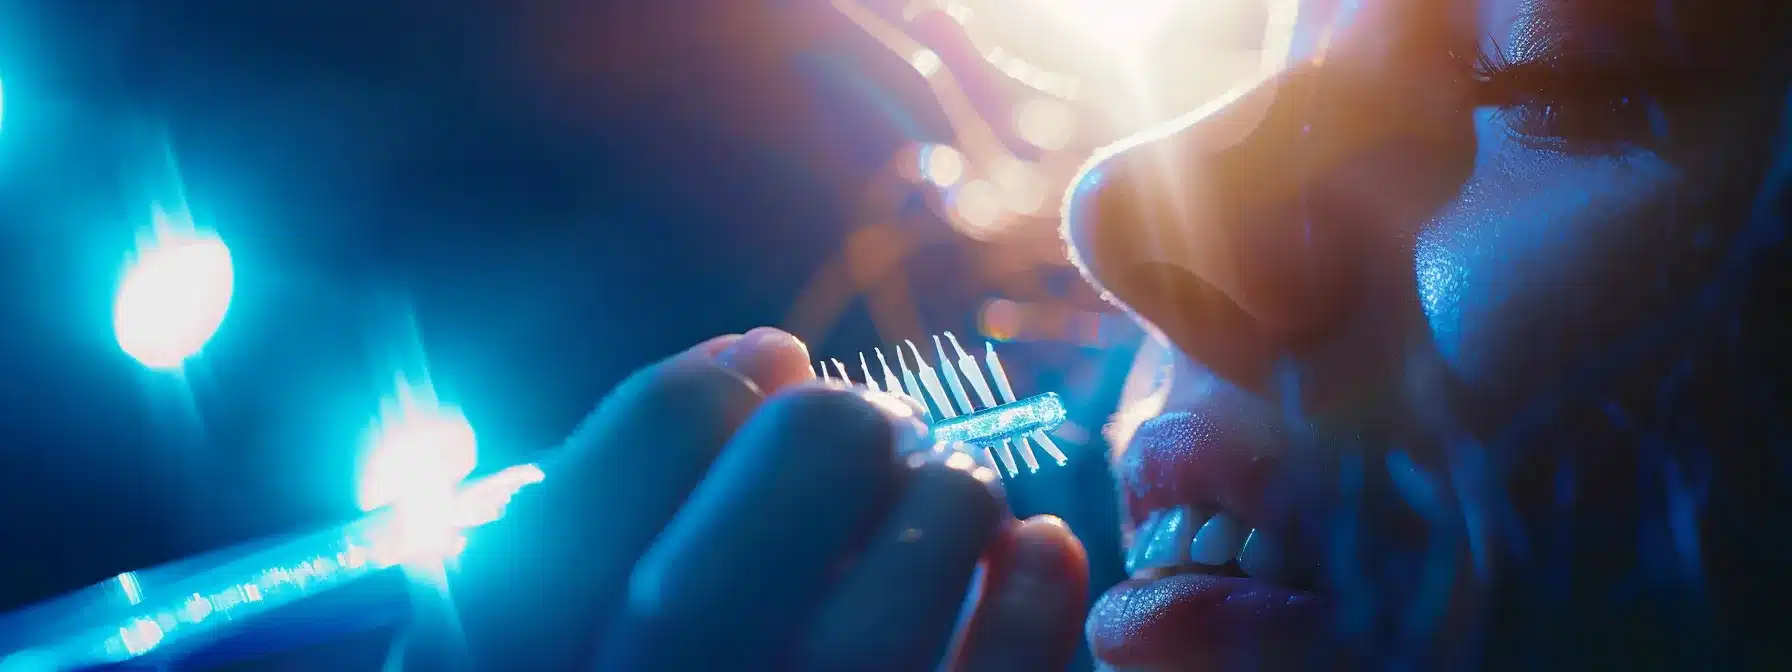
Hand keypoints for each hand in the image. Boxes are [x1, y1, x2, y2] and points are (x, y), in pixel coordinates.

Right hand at [392, 328, 1087, 670]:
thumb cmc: (634, 660)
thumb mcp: (551, 609)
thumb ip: (602, 510)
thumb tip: (759, 356)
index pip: (575, 519)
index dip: (695, 397)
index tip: (770, 356)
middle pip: (707, 587)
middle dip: (819, 447)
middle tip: (872, 417)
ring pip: (860, 650)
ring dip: (936, 518)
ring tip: (955, 482)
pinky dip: (1030, 609)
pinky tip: (1038, 546)